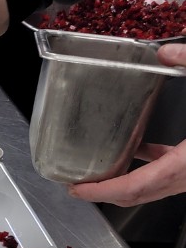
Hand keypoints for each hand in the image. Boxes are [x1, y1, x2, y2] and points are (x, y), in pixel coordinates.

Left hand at [67, 43, 185, 206]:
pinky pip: (170, 173)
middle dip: (106, 194)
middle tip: (78, 186)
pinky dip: (150, 166)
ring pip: (154, 188)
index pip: (135, 187)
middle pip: (139, 196)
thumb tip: (168, 52)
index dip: (102, 192)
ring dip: (126, 183)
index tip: (77, 190)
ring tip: (99, 173)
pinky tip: (140, 150)